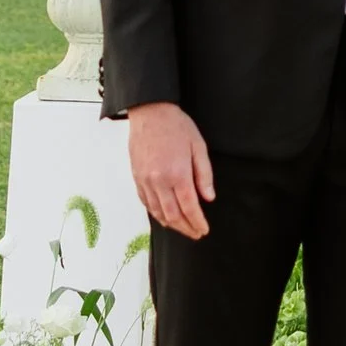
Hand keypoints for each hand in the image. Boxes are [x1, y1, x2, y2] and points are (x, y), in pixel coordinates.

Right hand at [125, 100, 214, 239]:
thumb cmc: (177, 126)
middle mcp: (159, 181)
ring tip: (183, 228)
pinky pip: (146, 202)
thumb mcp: (199, 147)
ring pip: (158, 212)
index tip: (204, 229)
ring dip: (171, 224)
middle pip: (173, 215)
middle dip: (186, 228)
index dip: (197, 222)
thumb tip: (208, 198)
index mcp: (178, 174)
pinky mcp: (137, 177)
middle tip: (196, 233)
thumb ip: (204, 175)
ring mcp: (145, 181)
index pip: (190, 207)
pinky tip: (164, 217)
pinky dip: (156, 214)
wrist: (150, 112)